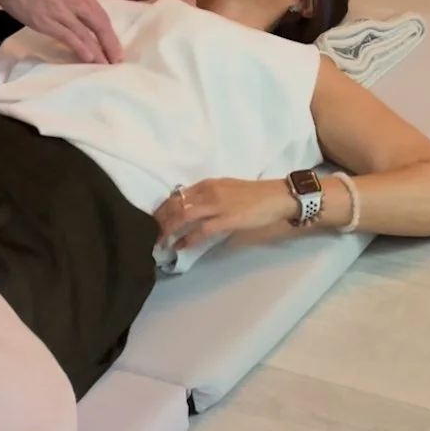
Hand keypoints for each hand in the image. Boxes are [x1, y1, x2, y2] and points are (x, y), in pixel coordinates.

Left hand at [153, 177, 297, 251]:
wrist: (278, 196)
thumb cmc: (255, 195)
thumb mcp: (227, 190)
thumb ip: (209, 197)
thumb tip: (192, 211)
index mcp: (208, 184)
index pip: (178, 194)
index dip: (163, 208)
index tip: (155, 220)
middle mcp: (209, 191)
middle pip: (176, 204)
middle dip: (161, 220)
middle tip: (152, 234)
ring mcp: (218, 204)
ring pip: (184, 215)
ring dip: (169, 230)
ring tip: (161, 242)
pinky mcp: (227, 218)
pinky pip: (201, 229)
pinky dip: (188, 239)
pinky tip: (180, 246)